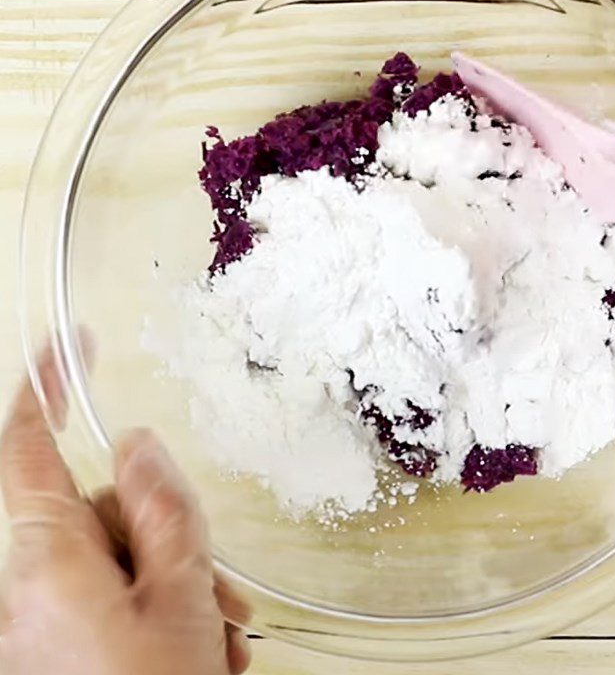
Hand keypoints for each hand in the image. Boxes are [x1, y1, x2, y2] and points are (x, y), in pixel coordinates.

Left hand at [0, 348, 252, 674]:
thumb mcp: (178, 596)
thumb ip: (160, 507)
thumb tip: (137, 444)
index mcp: (46, 561)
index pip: (30, 447)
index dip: (49, 387)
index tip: (73, 345)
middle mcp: (27, 588)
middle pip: (97, 512)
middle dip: (162, 531)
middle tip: (209, 580)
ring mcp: (36, 624)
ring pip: (111, 561)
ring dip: (169, 582)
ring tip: (211, 630)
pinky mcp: (51, 650)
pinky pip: (101, 602)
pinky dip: (151, 611)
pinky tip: (191, 647)